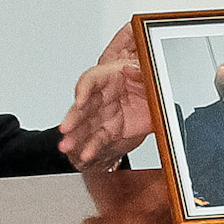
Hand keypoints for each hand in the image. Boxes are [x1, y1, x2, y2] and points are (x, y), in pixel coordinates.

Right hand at [58, 38, 152, 170]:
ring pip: (85, 125)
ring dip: (75, 136)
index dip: (83, 89)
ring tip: (66, 145)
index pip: (91, 79)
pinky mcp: (110, 130)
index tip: (80, 101)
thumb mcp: (149, 73)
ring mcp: (104, 114)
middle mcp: (102, 96)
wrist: (157, 102)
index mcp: (110, 77)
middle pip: (83, 106)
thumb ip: (141, 72)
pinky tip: (85, 154)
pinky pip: (99, 139)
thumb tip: (131, 69)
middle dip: (73, 118)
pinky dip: (91, 147)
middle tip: (65, 128)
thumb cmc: (146, 83)